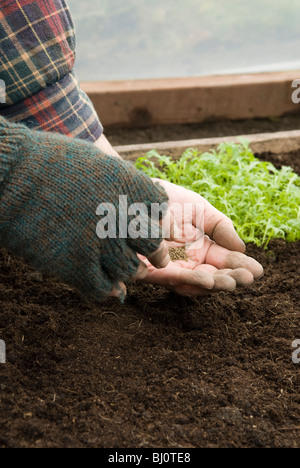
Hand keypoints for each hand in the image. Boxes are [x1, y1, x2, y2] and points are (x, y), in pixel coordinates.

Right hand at [0, 117, 170, 302]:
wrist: (11, 176)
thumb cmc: (49, 162)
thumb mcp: (96, 162)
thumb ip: (123, 183)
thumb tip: (138, 203)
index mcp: (130, 187)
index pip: (159, 209)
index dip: (157, 219)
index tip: (152, 225)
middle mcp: (122, 217)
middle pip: (153, 244)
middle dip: (157, 254)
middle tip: (157, 259)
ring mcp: (101, 245)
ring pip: (132, 270)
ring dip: (133, 273)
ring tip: (133, 273)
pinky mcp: (77, 267)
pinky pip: (102, 289)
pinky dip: (107, 290)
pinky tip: (108, 289)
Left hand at [134, 179, 263, 296]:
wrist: (136, 190)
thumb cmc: (168, 198)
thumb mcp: (201, 210)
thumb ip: (221, 227)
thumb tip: (241, 248)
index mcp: (201, 247)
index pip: (225, 260)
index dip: (241, 266)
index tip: (257, 271)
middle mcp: (188, 260)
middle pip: (213, 276)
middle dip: (231, 278)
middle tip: (247, 278)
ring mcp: (171, 266)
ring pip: (196, 283)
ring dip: (215, 284)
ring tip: (232, 281)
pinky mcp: (152, 269)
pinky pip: (172, 280)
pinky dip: (190, 282)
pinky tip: (208, 279)